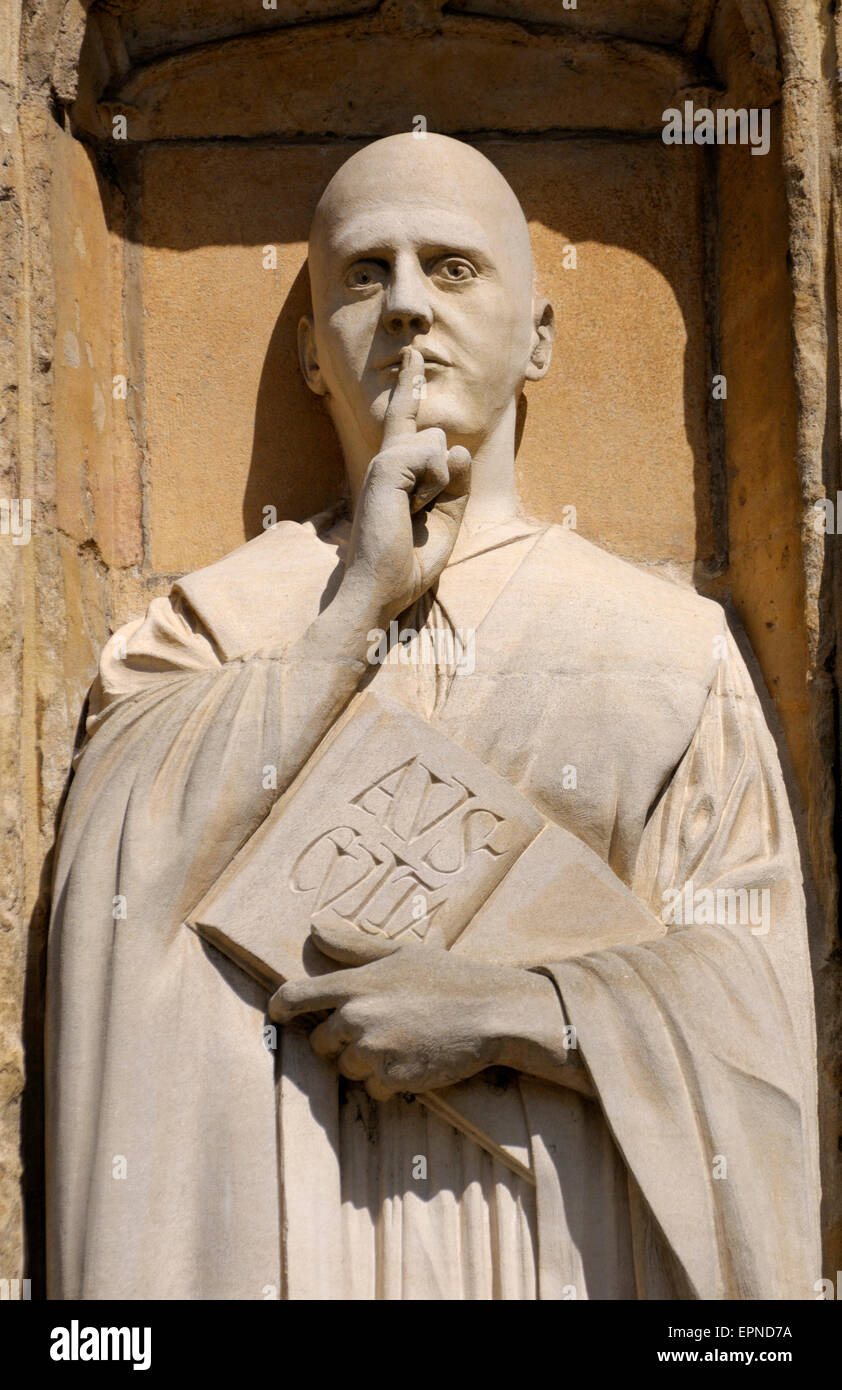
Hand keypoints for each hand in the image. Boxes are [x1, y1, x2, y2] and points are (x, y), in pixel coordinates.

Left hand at [268, 925, 584, 1100]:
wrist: (491, 1013)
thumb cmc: (448, 977)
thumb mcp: (400, 953)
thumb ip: (352, 946)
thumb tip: (313, 929)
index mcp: (356, 983)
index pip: (297, 996)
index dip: (281, 1006)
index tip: (278, 1013)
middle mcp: (357, 1018)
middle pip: (320, 1041)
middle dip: (338, 1040)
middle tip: (375, 1030)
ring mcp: (373, 1051)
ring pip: (346, 1068)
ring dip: (365, 1062)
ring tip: (401, 1043)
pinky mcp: (392, 1078)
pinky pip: (372, 1089)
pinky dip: (387, 1081)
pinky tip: (413, 1062)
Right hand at [342, 346, 470, 623]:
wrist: (379, 590)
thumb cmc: (407, 564)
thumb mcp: (446, 522)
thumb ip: (456, 486)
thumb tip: (457, 449)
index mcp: (395, 473)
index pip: (406, 421)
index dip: (410, 387)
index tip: (411, 356)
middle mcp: (386, 460)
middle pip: (440, 439)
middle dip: (446, 482)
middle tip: (416, 518)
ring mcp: (384, 460)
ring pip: (441, 446)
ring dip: (441, 489)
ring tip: (413, 516)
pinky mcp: (386, 466)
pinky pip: (436, 457)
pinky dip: (436, 488)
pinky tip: (412, 509)